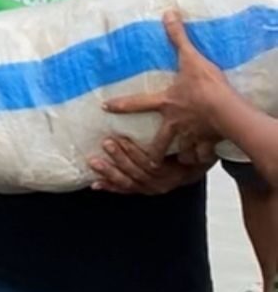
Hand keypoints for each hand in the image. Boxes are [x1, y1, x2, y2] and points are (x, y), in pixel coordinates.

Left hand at [88, 134, 211, 194]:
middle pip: (138, 171)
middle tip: (106, 143)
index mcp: (175, 169)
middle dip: (120, 158)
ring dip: (110, 172)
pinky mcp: (142, 190)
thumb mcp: (189, 140)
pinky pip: (125, 190)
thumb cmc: (189, 150)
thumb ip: (180, 129)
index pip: (152, 163)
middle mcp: (164, 182)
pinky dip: (110, 187)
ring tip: (94, 161)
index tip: (121, 138)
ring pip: (129, 182)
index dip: (135, 152)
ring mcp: (152, 188)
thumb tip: (182, 101)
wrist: (195, 167)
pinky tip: (95, 183)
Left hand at [104, 10, 229, 149]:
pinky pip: (200, 157)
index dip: (120, 104)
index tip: (105, 107)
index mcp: (166, 103)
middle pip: (157, 141)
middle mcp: (174, 123)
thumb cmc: (206, 87)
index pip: (137, 103)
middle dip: (148, 151)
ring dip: (174, 159)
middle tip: (142, 158)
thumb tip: (168, 14)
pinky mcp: (206, 144)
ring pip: (178, 153)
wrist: (227, 112)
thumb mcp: (191, 59)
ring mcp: (189, 136)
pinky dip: (200, 160)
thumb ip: (178, 38)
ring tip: (170, 166)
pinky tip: (199, 163)